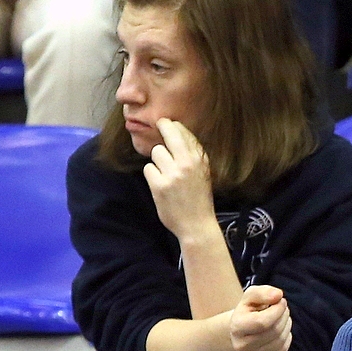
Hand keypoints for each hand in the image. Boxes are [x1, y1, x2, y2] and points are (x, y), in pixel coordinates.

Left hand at [143, 119, 218, 245]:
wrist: (197, 225)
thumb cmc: (199, 198)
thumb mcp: (203, 172)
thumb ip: (192, 153)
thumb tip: (177, 130)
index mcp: (199, 159)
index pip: (183, 131)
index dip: (172, 126)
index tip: (168, 125)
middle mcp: (187, 163)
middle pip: (168, 133)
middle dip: (162, 128)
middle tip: (159, 125)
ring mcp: (172, 174)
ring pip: (156, 152)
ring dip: (157, 160)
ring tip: (165, 172)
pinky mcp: (159, 186)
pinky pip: (148, 169)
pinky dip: (152, 175)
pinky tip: (160, 184)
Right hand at [230, 285, 289, 350]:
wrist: (241, 331)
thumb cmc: (248, 311)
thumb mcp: (251, 296)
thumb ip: (263, 292)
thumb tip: (278, 295)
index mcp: (237, 326)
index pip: (263, 322)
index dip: (278, 310)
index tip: (281, 301)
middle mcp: (242, 345)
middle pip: (274, 331)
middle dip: (284, 316)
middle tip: (283, 308)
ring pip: (280, 341)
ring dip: (287, 326)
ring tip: (282, 318)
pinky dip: (286, 338)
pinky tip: (281, 331)